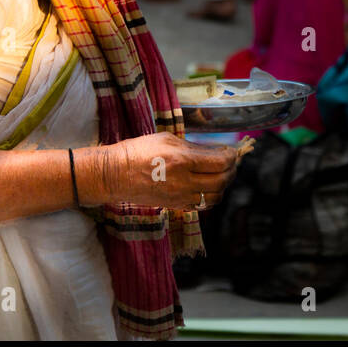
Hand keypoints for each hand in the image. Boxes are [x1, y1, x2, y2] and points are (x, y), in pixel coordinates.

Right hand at [95, 133, 238, 209]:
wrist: (116, 175)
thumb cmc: (138, 152)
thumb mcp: (167, 140)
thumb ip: (193, 147)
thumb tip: (213, 151)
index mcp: (182, 160)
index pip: (220, 162)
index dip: (231, 156)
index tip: (231, 151)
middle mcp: (184, 182)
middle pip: (222, 181)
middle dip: (231, 170)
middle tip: (230, 162)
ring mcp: (180, 197)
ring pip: (215, 197)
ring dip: (223, 185)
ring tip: (221, 174)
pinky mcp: (176, 206)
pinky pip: (202, 205)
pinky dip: (210, 195)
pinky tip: (207, 185)